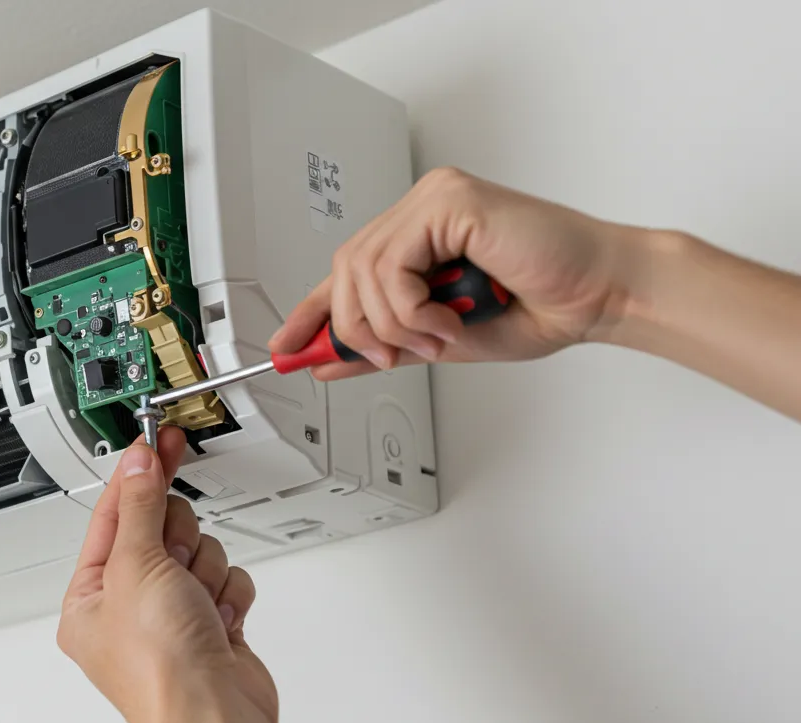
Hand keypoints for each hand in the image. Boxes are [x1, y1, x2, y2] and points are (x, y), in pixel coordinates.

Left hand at [57, 428, 277, 722]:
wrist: (213, 716)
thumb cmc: (158, 668)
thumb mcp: (137, 566)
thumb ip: (141, 505)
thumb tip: (139, 462)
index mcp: (91, 597)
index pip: (113, 515)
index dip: (135, 475)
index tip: (153, 440)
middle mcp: (129, 606)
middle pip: (162, 527)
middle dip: (176, 541)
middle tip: (172, 562)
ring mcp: (173, 616)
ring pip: (199, 549)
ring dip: (203, 571)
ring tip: (195, 604)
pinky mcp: (213, 625)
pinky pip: (227, 578)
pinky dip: (228, 594)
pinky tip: (218, 619)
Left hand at [271, 167, 645, 377]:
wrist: (600, 293)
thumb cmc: (541, 305)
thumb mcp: (441, 340)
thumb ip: (385, 345)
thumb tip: (328, 362)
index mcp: (418, 235)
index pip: (345, 271)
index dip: (310, 310)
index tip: (285, 347)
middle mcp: (421, 210)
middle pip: (343, 271)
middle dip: (358, 330)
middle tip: (394, 358)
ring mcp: (433, 199)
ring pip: (361, 271)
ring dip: (393, 325)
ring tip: (438, 339)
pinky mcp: (449, 200)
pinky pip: (393, 265)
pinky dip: (411, 309)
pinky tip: (448, 320)